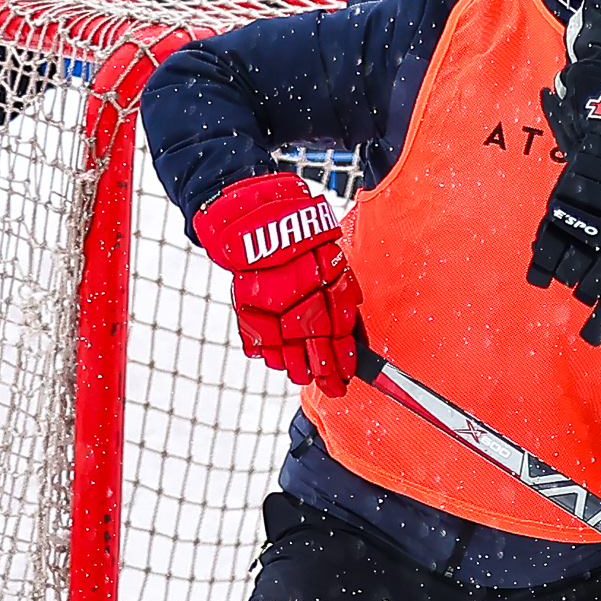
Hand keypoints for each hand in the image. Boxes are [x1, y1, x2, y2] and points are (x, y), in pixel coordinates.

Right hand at [194, 170, 359, 391]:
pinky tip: (272, 361)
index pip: (340, 326)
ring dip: (293, 364)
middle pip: (314, 339)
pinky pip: (254, 330)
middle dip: (322, 368)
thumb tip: (354, 331)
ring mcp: (272, 295)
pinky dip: (263, 348)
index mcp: (329, 279)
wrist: (257, 211)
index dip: (344, 354)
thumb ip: (341, 293)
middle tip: (331, 388)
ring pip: (283, 340)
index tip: (348, 375)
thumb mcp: (331, 259)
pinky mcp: (245, 296)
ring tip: (302, 377)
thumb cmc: (302, 237)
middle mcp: (302, 290)